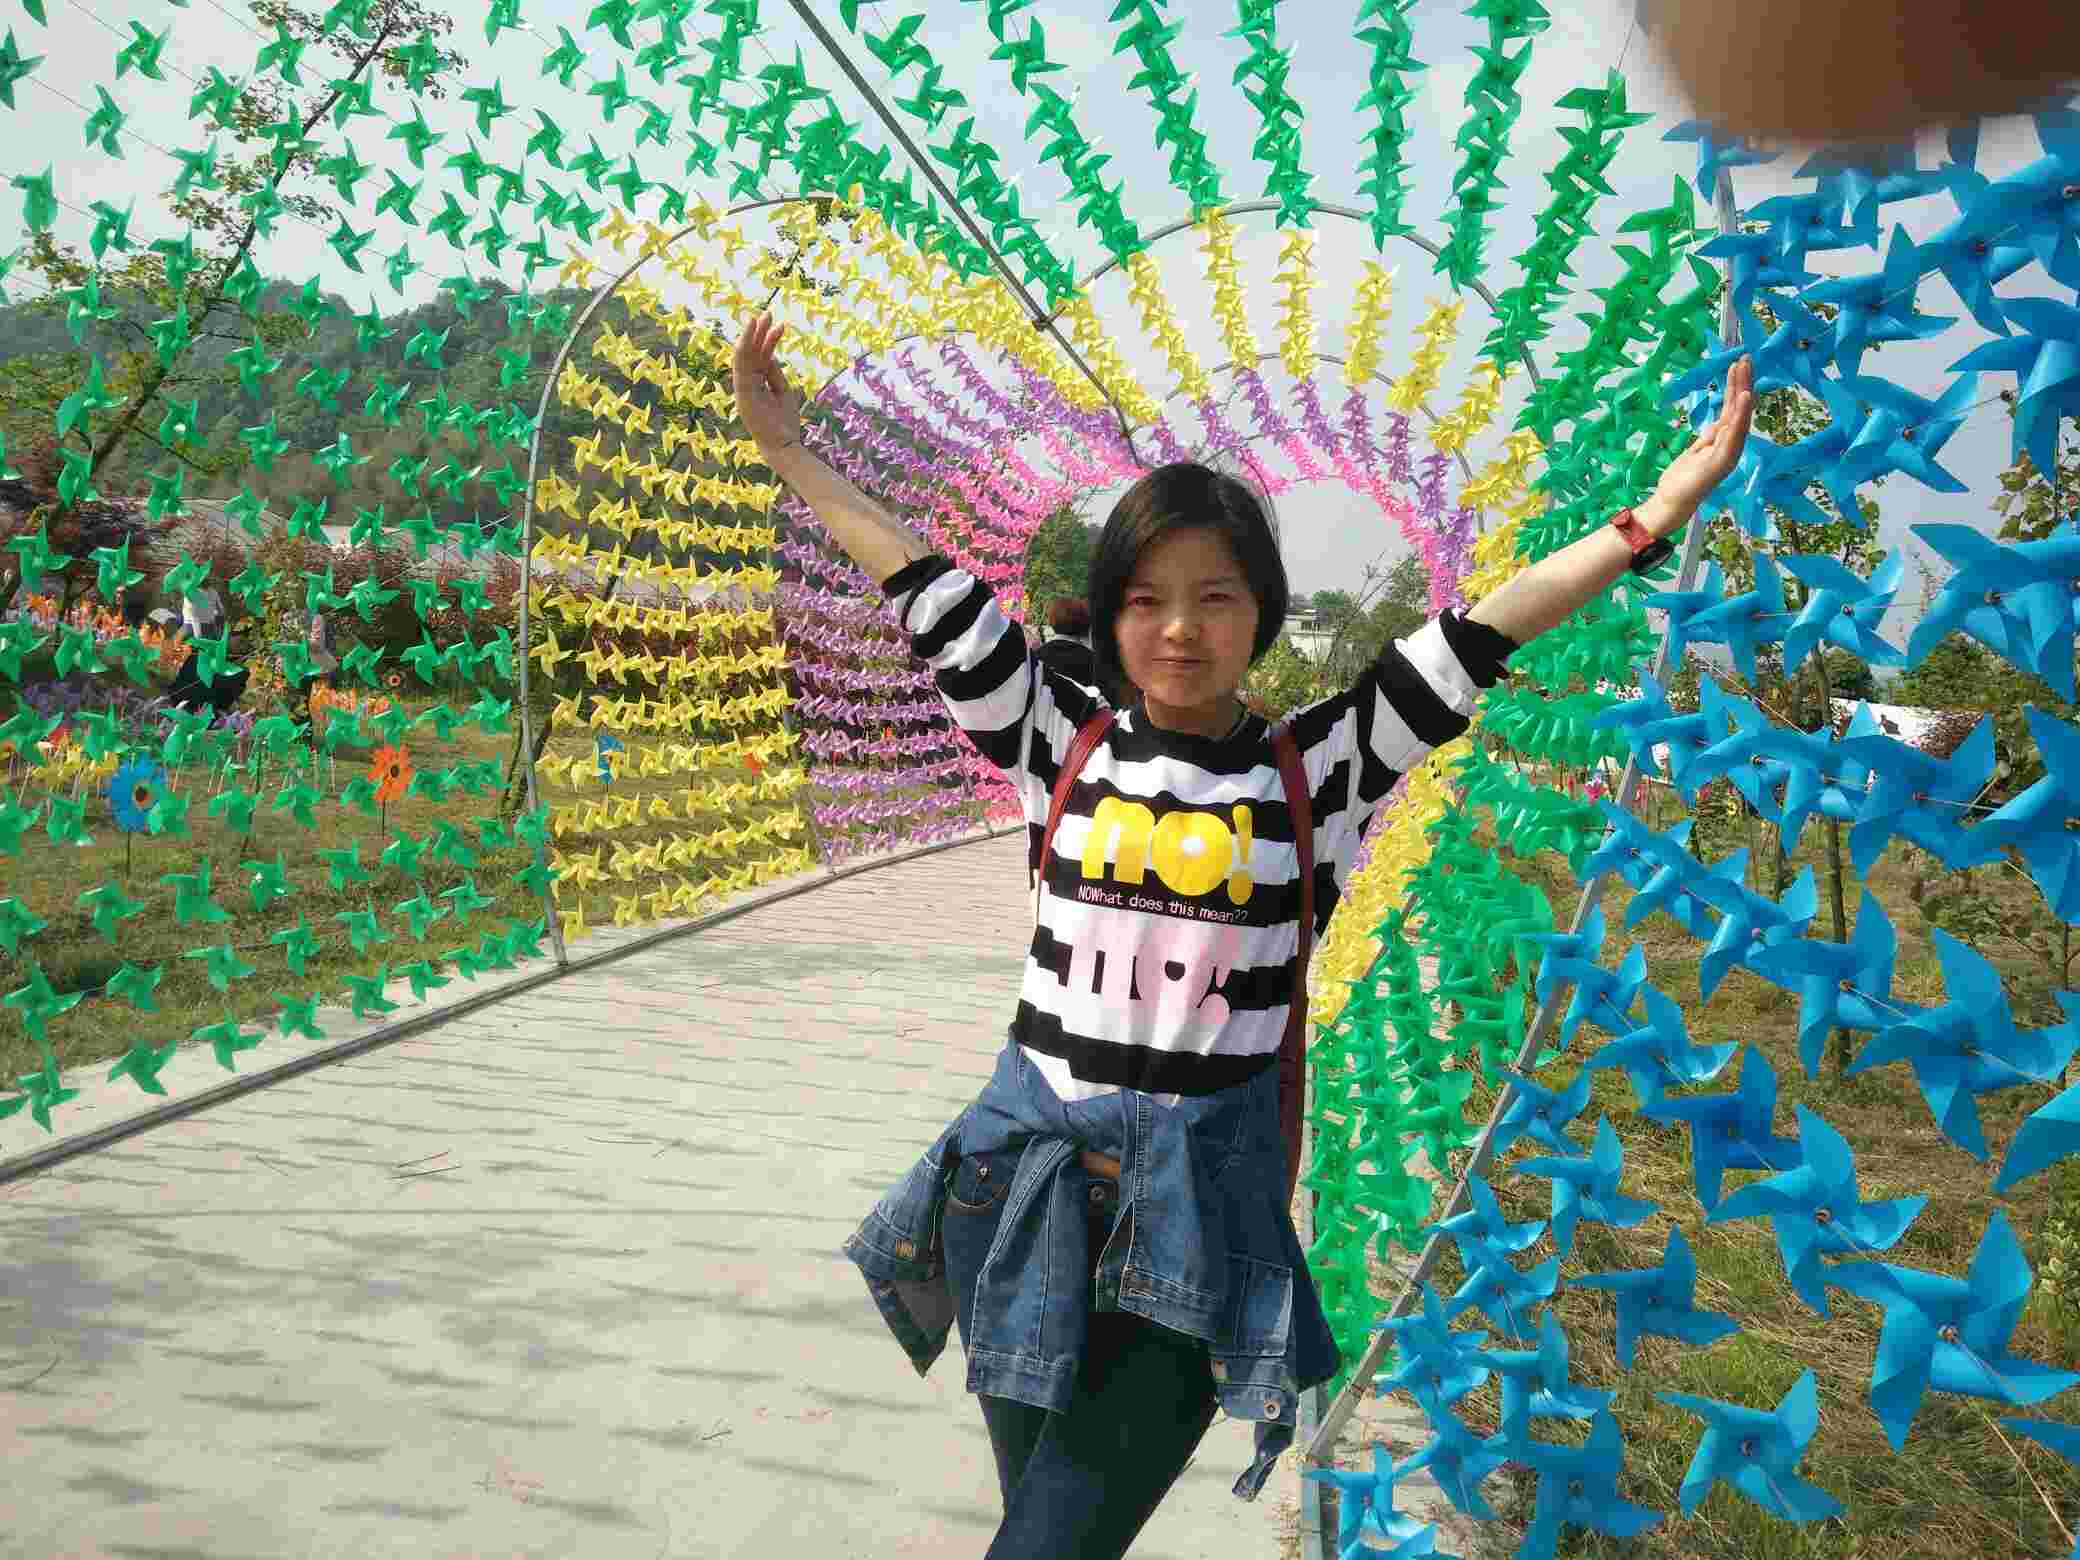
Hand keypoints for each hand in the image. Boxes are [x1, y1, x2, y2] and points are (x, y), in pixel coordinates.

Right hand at [732, 311, 803, 457]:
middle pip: (750, 354)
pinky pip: (741, 364)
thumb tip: (769, 354)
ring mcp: (742, 389)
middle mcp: (746, 385)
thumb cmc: (784, 422)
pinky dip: (746, 346)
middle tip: (767, 313)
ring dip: (752, 335)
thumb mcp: (783, 391)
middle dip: (757, 333)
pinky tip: (753, 332)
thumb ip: (774, 373)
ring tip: (761, 317)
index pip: (758, 358)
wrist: (783, 446)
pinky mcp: (742, 393)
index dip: (766, 341)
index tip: (777, 325)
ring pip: (743, 356)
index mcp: (754, 385)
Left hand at [1641, 355, 1754, 536]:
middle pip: (1739, 409)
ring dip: (1743, 394)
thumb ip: (1709, 436)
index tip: (1739, 363)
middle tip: (1746, 357)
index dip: (1736, 385)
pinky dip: (1740, 418)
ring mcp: (1728, 454)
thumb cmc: (1683, 479)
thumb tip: (1720, 422)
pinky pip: (1733, 436)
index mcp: (1724, 440)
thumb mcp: (1696, 450)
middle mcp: (1731, 445)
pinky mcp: (1721, 463)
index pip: (1733, 408)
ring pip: (1739, 418)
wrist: (1672, 503)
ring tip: (1745, 371)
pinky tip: (1743, 400)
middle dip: (1742, 382)